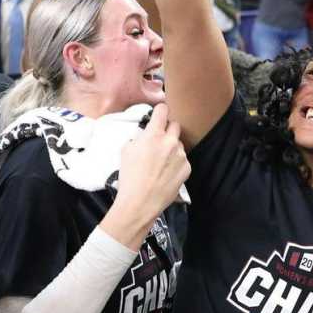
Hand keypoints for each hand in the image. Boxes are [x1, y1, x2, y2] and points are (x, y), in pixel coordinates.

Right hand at [110, 105, 189, 239]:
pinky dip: (176, 163)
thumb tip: (145, 135)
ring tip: (161, 162)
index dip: (160, 110)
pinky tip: (166, 173)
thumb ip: (139, 138)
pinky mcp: (187, 168)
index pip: (163, 109)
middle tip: (160, 138)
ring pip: (179, 144)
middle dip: (168, 129)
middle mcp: (170, 142)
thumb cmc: (129, 177)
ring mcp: (181, 155)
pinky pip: (183, 159)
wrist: (140, 202)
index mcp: (154, 135)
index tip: (159, 114)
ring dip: (172, 148)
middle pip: (175, 124)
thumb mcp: (126, 151)